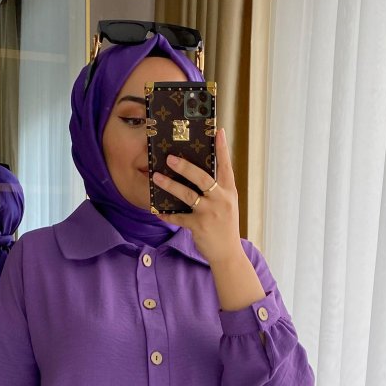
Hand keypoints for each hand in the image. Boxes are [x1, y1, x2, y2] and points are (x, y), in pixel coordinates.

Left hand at [151, 125, 241, 265]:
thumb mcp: (227, 205)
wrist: (228, 254)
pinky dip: (167, 214)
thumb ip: (217, 189)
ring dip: (170, 185)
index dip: (222, 148)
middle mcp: (221, 199)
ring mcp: (210, 213)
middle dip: (185, 166)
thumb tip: (198, 171)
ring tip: (156, 177)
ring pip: (187, 195)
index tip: (217, 131)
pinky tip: (158, 211)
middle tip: (170, 158)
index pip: (226, 166)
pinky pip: (178, 217)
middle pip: (202, 177)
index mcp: (229, 191)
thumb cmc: (225, 226)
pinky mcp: (199, 226)